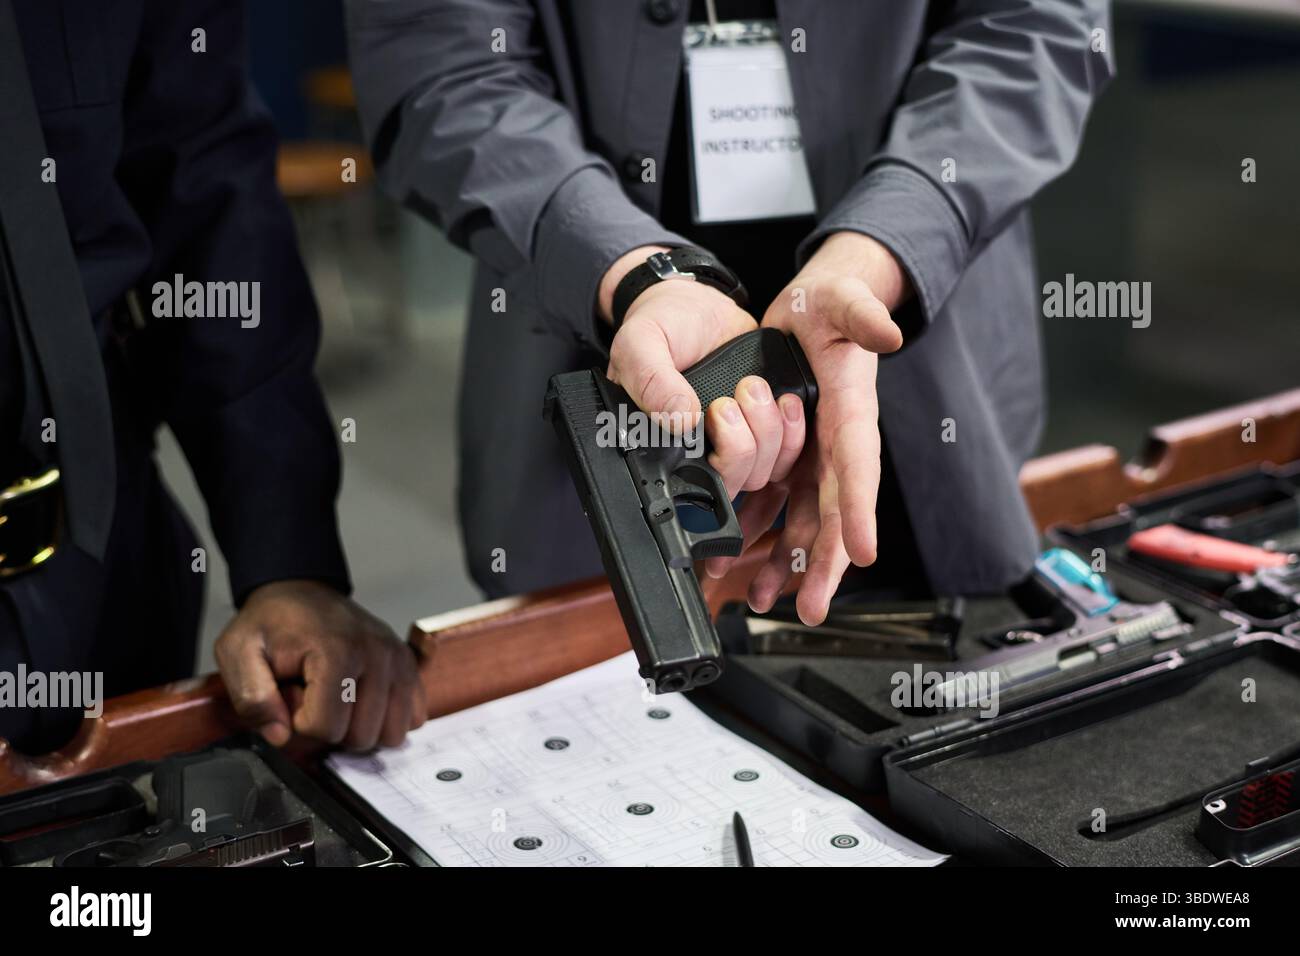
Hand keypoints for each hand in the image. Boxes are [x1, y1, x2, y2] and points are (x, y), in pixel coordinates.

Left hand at [215, 579, 426, 750]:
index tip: (290, 695)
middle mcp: (377, 654)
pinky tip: (362, 701)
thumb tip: (280, 736)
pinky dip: (386, 719)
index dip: (298, 723)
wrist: (300, 592)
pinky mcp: (409, 665)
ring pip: (390, 734)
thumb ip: (251, 698)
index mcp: (337, 651)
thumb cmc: (270, 624)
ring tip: (338, 698)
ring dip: (360, 727)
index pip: (324, 728)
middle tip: (312, 695)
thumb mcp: (237, 651)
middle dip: (331, 728)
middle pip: (360, 736)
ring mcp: (398, 659)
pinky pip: (412, 718)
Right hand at [601, 247, 802, 501]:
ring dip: (770, 433)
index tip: (719, 412)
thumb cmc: (660, 324)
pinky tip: (785, 400)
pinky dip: (793, 431)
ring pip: (763, 470)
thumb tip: (680, 420)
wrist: (695, 302)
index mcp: (663, 444)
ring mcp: (735, 439)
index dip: (717, 461)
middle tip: (741, 391)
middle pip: (735, 480)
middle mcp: (700, 450)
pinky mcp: (763, 425)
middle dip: (745, 443)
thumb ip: (651, 380)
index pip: (692, 483)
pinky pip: (787, 453)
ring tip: (754, 385)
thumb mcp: (640, 342)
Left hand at [709, 232, 909, 624]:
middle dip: (822, 563)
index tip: (861, 553)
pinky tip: (735, 561)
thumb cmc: (832, 304)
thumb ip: (864, 315)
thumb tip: (888, 331)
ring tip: (762, 598)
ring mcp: (810, 453)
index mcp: (853, 414)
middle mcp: (834, 444)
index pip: (860, 468)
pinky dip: (755, 531)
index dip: (860, 511)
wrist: (811, 306)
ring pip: (800, 518)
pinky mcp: (785, 453)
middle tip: (812, 608)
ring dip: (782, 560)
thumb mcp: (845, 300)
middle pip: (832, 513)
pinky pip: (771, 501)